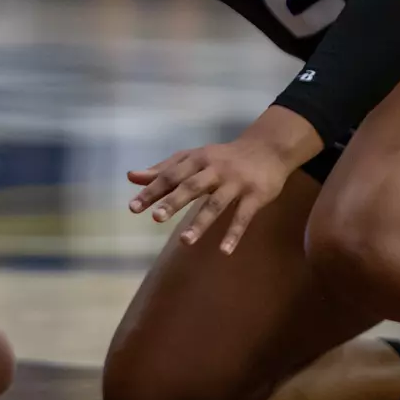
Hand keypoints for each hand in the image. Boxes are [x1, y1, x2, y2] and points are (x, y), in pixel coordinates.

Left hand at [128, 112, 315, 253]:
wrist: (268, 149)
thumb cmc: (222, 157)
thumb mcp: (192, 158)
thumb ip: (163, 169)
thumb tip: (131, 177)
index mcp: (196, 160)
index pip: (170, 176)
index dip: (151, 191)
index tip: (133, 208)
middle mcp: (214, 170)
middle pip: (191, 186)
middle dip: (173, 202)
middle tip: (155, 218)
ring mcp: (236, 183)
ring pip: (216, 204)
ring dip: (201, 223)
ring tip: (185, 241)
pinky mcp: (256, 195)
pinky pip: (243, 216)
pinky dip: (234, 233)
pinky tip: (224, 250)